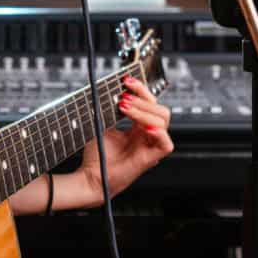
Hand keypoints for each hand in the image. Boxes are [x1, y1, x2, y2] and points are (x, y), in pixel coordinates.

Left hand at [77, 75, 173, 204]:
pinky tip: (143, 126)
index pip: (149, 103)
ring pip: (162, 121)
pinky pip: (166, 144)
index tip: (126, 80)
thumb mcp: (104, 125)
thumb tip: (114, 90)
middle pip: (159, 109)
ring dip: (143, 111)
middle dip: (143, 98)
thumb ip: (111, 110)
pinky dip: (158, 133)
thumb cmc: (97, 156)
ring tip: (124, 108)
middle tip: (124, 97)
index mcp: (138, 127)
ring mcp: (150, 146)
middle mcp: (147, 135)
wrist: (91, 177)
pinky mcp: (151, 159)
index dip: (141, 89)